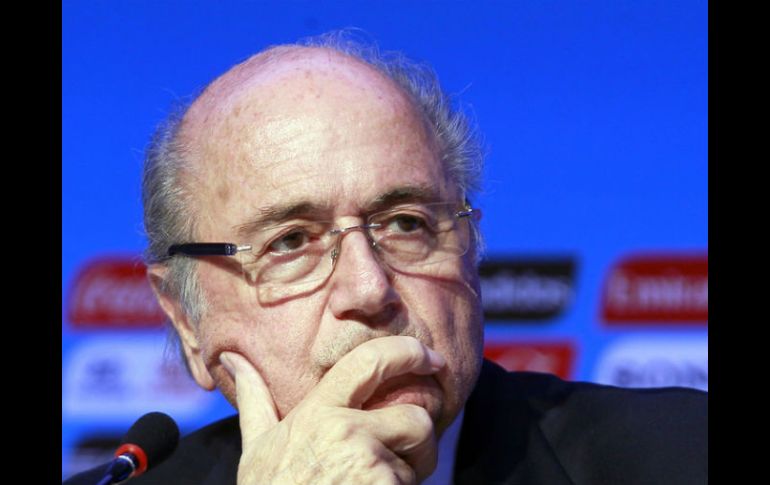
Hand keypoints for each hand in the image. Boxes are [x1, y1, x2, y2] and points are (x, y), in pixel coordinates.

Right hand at [219, 336, 446, 484]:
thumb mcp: (258, 448)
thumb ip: (255, 400)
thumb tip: (232, 357)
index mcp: (318, 411)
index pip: (370, 361)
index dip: (408, 351)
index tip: (432, 358)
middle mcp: (346, 431)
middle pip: (417, 417)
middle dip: (419, 440)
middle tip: (403, 457)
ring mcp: (367, 465)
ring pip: (420, 458)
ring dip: (411, 474)